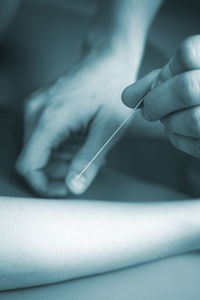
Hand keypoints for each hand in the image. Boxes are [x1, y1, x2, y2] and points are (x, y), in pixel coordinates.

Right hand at [16, 51, 131, 196]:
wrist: (108, 59)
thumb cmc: (112, 90)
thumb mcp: (107, 129)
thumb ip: (88, 160)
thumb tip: (73, 187)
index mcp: (49, 119)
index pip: (28, 165)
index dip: (43, 184)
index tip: (65, 189)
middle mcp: (34, 112)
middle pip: (32, 159)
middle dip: (58, 170)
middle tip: (87, 165)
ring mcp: (35, 107)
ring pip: (37, 149)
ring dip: (61, 158)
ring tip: (88, 149)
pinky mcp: (40, 106)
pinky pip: (42, 136)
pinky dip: (59, 146)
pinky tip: (81, 140)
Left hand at [122, 35, 199, 157]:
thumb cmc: (195, 84)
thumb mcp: (178, 74)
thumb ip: (154, 82)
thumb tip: (127, 98)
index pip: (187, 54)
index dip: (164, 75)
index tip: (155, 86)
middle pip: (186, 89)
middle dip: (157, 103)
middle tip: (150, 110)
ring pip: (193, 120)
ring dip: (171, 123)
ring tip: (172, 119)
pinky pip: (197, 145)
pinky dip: (180, 139)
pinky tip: (182, 130)